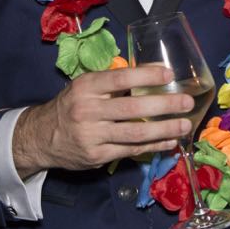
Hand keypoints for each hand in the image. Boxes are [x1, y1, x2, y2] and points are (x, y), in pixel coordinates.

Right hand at [11, 65, 191, 176]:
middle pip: (132, 108)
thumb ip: (114, 82)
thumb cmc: (72, 106)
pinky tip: (169, 141)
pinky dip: (153, 145)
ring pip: (135, 133)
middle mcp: (88, 110)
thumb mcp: (86, 86)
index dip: (146, 76)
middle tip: (187, 102)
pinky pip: (131, 150)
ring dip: (164, 129)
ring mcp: (92, 135)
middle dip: (164, 105)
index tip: (169, 74)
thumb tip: (154, 72)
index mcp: (86, 87)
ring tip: (184, 124)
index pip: (120, 78)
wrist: (42, 137)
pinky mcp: (97, 156)